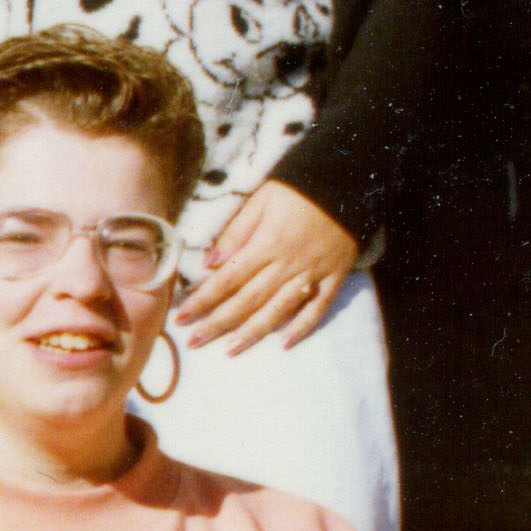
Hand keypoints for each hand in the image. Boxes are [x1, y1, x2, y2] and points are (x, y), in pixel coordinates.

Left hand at [178, 182, 356, 356]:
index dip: (202, 301)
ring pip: (279, 309)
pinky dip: (303, 326)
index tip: (181, 318)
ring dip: (253, 332)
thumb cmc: (298, 189)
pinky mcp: (335, 276)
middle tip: (193, 342)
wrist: (349, 180)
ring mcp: (313, 272)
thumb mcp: (260, 200)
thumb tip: (209, 264)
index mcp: (266, 244)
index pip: (227, 280)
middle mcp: (288, 264)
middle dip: (218, 323)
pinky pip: (319, 307)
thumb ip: (235, 233)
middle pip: (248, 300)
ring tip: (230, 350)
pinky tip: (284, 344)